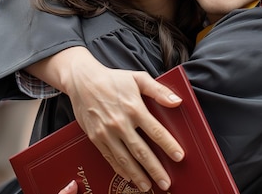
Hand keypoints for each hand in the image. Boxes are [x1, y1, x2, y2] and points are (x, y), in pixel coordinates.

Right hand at [37, 47, 185, 191]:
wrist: (82, 81)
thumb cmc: (113, 79)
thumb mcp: (138, 78)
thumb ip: (159, 90)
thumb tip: (177, 101)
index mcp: (133, 108)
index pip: (155, 131)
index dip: (168, 145)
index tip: (179, 157)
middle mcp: (120, 123)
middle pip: (141, 151)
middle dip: (155, 169)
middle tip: (166, 183)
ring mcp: (106, 132)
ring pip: (124, 159)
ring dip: (137, 175)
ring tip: (148, 186)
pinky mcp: (95, 138)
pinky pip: (109, 157)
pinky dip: (119, 170)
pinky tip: (128, 177)